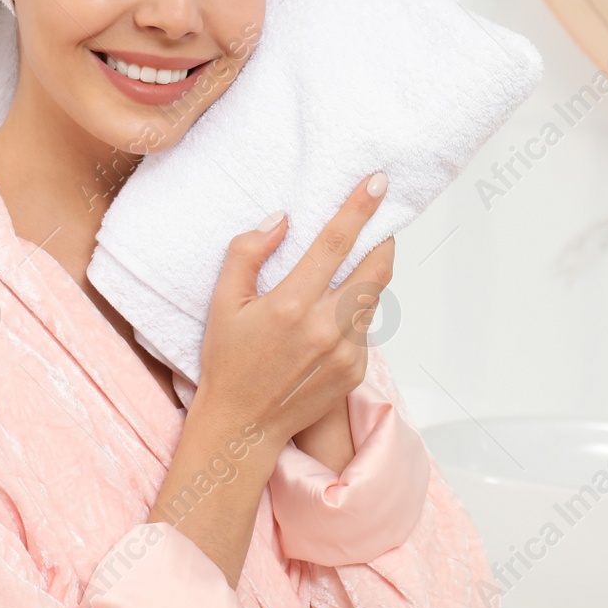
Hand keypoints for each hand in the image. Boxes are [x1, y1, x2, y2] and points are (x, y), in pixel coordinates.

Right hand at [194, 172, 393, 447]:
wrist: (243, 425)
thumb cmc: (229, 361)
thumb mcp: (223, 302)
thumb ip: (247, 253)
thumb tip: (282, 221)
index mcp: (291, 305)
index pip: (335, 243)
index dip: (360, 208)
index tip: (378, 182)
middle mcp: (325, 328)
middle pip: (375, 268)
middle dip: (384, 238)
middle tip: (382, 220)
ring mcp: (345, 353)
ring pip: (373, 298)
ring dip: (370, 275)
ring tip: (355, 264)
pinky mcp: (356, 371)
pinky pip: (365, 328)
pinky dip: (355, 312)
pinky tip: (333, 313)